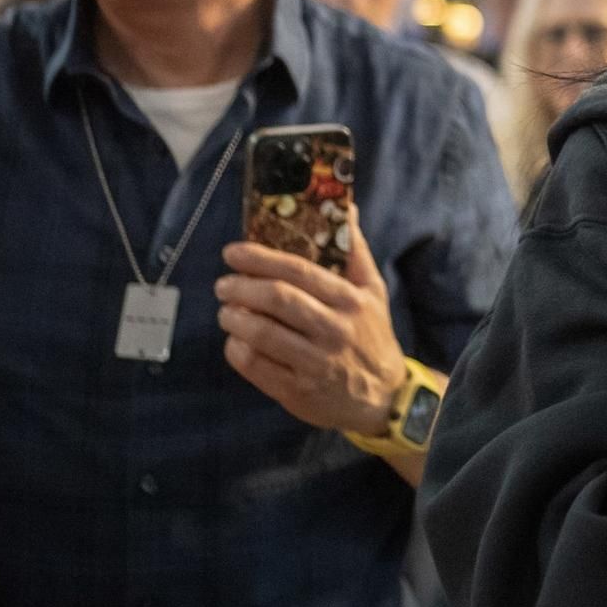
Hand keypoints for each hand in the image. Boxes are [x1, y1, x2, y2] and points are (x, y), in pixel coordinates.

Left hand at [216, 207, 405, 436]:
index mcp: (350, 301)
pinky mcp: (299, 391)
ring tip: (226, 311)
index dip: (261, 259)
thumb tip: (347, 209)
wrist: (383, 397)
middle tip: (223, 284)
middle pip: (278, 301)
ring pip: (264, 335)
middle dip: (242, 288)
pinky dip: (238, 351)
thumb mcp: (373, 291)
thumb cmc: (372, 335)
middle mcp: (334, 330)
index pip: (300, 272)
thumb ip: (356, 251)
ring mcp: (315, 363)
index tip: (233, 252)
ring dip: (235, 319)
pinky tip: (234, 342)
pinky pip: (258, 368)